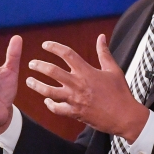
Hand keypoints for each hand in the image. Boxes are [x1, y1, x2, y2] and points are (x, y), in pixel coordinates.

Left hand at [26, 34, 149, 141]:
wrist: (124, 116)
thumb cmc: (120, 92)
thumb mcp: (113, 70)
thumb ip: (104, 53)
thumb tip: (101, 37)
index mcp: (87, 71)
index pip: (67, 54)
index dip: (54, 47)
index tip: (45, 45)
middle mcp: (78, 84)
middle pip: (52, 71)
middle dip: (39, 65)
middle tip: (31, 63)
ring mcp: (75, 99)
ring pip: (49, 91)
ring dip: (36, 85)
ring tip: (29, 81)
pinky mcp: (75, 113)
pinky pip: (57, 109)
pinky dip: (50, 104)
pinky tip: (46, 101)